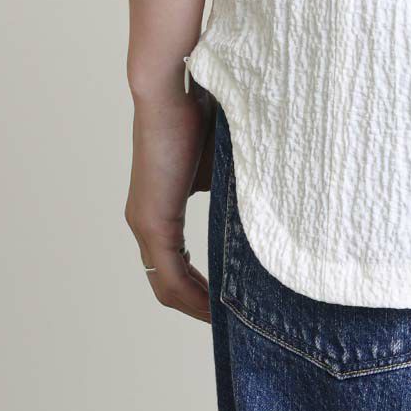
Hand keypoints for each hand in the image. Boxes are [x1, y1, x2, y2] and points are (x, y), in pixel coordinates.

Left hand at [124, 85, 214, 322]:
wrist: (171, 88)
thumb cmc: (200, 112)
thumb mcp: (224, 160)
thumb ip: (233, 188)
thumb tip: (266, 206)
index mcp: (159, 206)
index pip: (176, 262)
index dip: (200, 286)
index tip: (229, 298)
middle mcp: (145, 220)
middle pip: (168, 283)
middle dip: (199, 305)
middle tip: (231, 321)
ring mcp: (144, 222)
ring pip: (166, 285)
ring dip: (196, 306)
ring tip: (228, 321)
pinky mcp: (151, 220)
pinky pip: (168, 275)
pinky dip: (191, 296)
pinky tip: (215, 308)